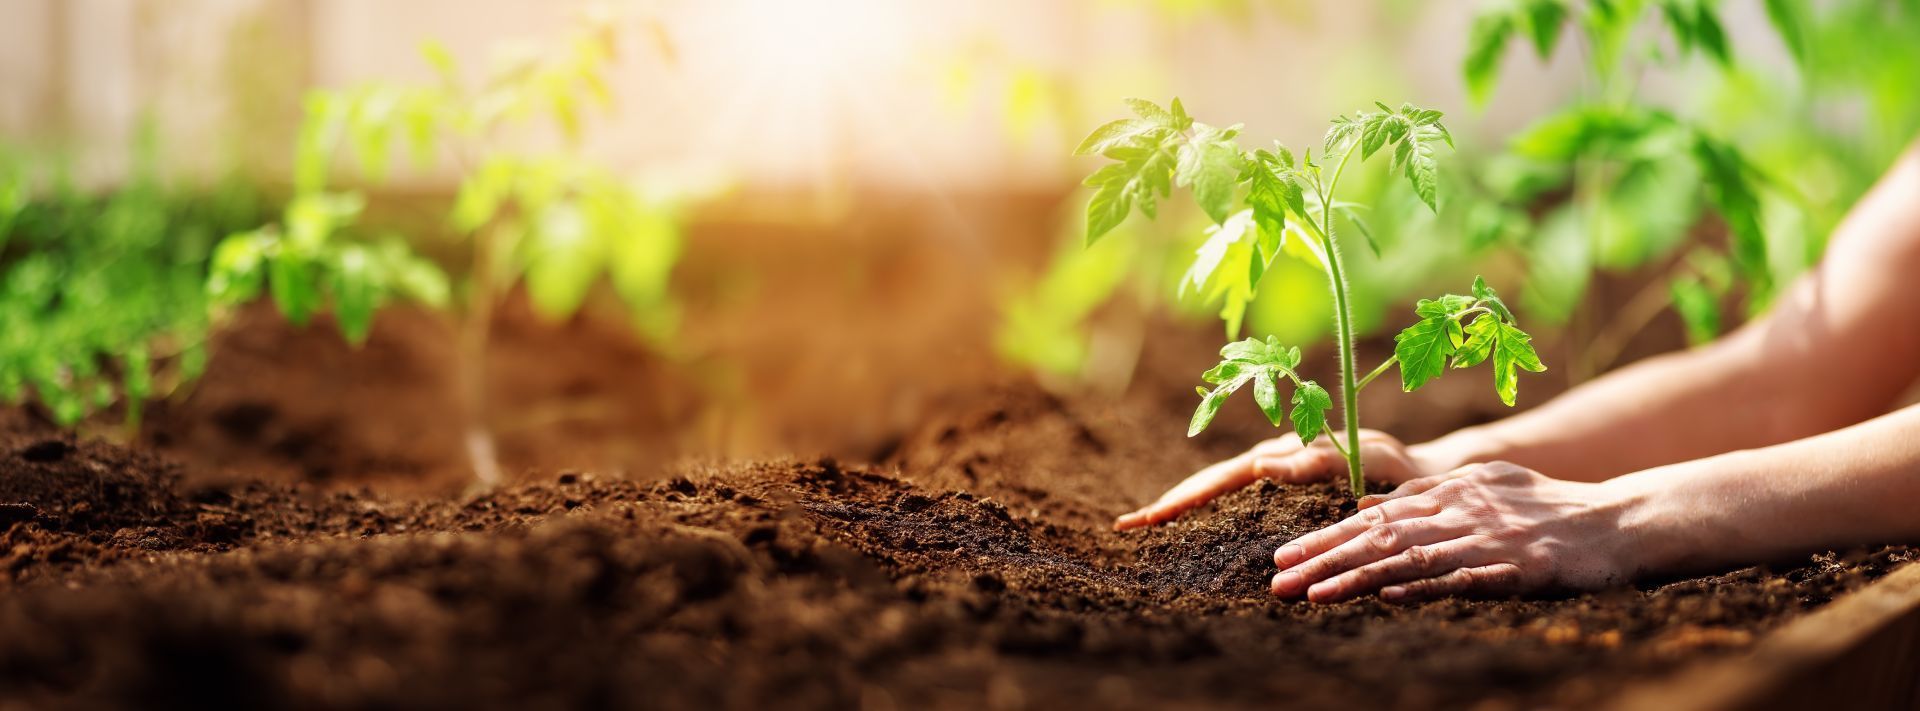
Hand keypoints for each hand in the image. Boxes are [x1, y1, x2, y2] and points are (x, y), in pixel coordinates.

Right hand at [1115, 430, 1440, 530]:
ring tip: (1148, 524)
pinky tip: (1195, 526)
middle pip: (1210, 483)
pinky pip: (1238, 500)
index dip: (1182, 498)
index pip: (1221, 479)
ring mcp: (1278, 473)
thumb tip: (1261, 466)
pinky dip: (1211, 510)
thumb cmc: (1400, 467)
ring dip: (1184, 505)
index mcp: (1284, 454)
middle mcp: (1275, 460)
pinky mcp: (1286, 487)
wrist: (1422, 472)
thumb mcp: (1364, 457)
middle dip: (1170, 502)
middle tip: (1128, 524)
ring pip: (1220, 489)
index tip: (1145, 516)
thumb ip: (1315, 460)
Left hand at [1269, 462, 1639, 602]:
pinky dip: (1422, 585)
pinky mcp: (1518, 567)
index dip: (1324, 538)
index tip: (1283, 558)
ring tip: (1312, 594)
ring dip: (1355, 577)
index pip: (1372, 517)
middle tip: (1277, 578)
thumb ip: (1427, 499)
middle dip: (1323, 558)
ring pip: (1409, 556)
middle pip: (1378, 535)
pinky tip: (1388, 595)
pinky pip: (1463, 577)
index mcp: (1450, 491)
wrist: (1623, 521)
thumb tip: (1367, 509)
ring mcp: (1488, 537)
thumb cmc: (1551, 510)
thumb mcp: (1484, 490)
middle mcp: (1461, 509)